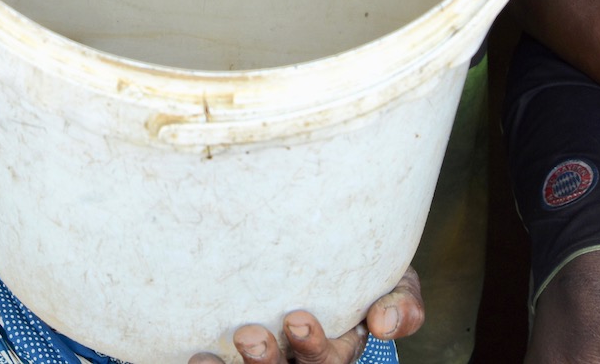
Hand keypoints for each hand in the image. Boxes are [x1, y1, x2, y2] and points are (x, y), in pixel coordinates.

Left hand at [190, 268, 422, 363]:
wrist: (324, 248)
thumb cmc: (365, 274)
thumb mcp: (395, 285)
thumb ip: (402, 303)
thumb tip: (384, 324)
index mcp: (339, 350)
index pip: (329, 361)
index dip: (314, 347)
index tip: (296, 319)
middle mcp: (303, 363)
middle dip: (268, 361)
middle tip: (250, 335)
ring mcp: (273, 361)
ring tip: (211, 353)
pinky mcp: (241, 358)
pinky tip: (197, 357)